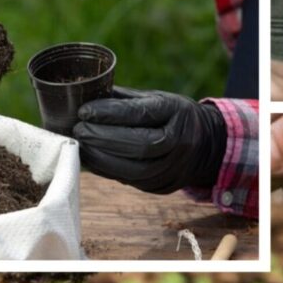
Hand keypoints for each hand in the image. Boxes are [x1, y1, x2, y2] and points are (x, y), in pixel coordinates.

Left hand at [73, 87, 225, 193]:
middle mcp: (180, 143)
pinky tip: (90, 159)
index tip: (84, 111)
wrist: (205, 145)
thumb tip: (84, 96)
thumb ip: (125, 100)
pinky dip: (106, 170)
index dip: (110, 114)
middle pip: (138, 144)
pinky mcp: (160, 186)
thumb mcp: (157, 99)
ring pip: (133, 169)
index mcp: (177, 112)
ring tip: (79, 145)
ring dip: (100, 158)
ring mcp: (172, 168)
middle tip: (78, 129)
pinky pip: (129, 180)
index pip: (142, 114)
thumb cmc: (171, 116)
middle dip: (102, 138)